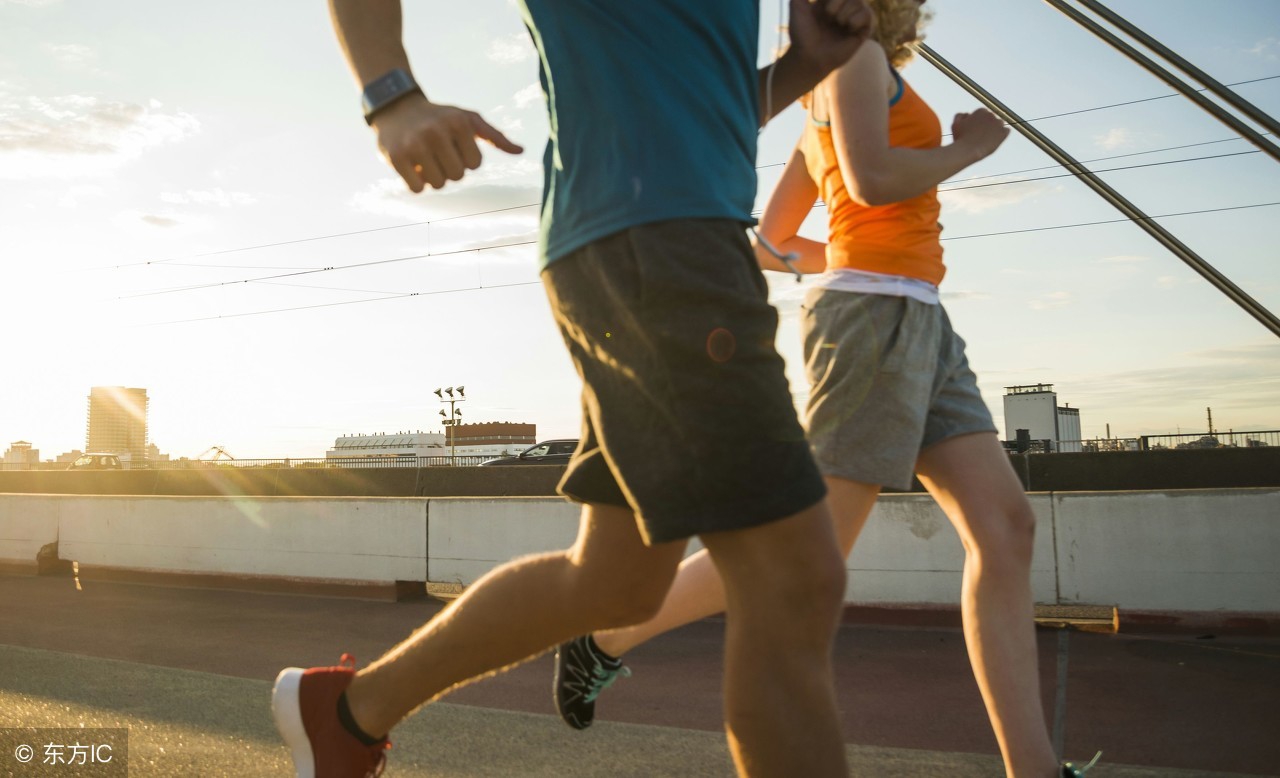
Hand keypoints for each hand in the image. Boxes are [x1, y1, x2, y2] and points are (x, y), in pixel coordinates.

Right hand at [372, 95, 522, 192]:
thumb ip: (494, 136)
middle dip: (449, 168)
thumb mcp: (468, 119)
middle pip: (457, 176)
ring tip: (424, 158)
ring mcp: (414, 145)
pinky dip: (416, 183)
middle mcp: (436, 132)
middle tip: (437, 153)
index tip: (452, 145)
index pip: (475, 164)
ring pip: (438, 185)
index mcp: (458, 123)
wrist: (396, 107)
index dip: (464, 158)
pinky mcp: (395, 157)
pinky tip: (412, 167)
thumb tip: (520, 151)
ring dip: (433, 177)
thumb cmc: (439, 117)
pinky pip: (417, 189)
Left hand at [787, 0, 872, 76]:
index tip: (828, 12)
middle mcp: (844, 6)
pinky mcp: (863, 31)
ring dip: (843, 13)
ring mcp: (854, 18)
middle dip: (836, 2)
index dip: (835, 0)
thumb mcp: (797, 5)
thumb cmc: (801, 34)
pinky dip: (855, 20)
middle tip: (828, 15)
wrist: (808, 56)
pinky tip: (847, 28)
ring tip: (836, 24)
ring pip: (859, 2)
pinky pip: (867, 14)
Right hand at [951, 108, 1009, 161]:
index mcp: (981, 111)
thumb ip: (960, 115)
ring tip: (987, 138)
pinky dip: (1002, 135)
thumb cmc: (960, 138)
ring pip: (999, 124)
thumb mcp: (955, 124)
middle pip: (991, 119)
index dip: (978, 122)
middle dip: (987, 125)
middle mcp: (991, 115)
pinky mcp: (1004, 132)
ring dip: (995, 129)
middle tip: (981, 134)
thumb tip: (967, 114)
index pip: (983, 114)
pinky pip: (1006, 131)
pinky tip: (995, 140)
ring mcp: (998, 123)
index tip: (976, 128)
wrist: (968, 151)